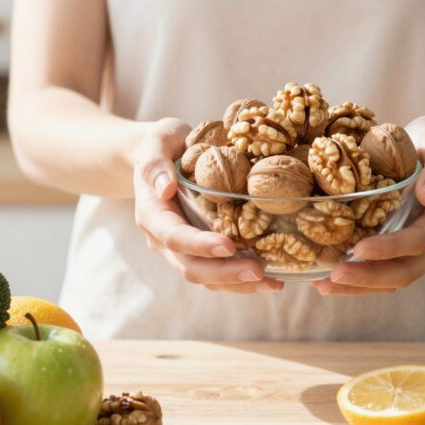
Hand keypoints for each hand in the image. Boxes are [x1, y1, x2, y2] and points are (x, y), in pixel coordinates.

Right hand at [133, 119, 283, 293]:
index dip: (200, 245)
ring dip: (238, 284)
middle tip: (259, 271)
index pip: (174, 237)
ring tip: (272, 283)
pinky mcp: (199, 251)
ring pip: (206, 278)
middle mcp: (163, 238)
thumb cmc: (163, 143)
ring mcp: (181, 249)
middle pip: (191, 266)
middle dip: (225, 273)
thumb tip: (165, 188)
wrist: (162, 155)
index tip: (229, 246)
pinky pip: (218, 273)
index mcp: (152, 214)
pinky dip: (242, 281)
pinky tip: (271, 279)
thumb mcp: (157, 141)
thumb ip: (155, 162)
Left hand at [312, 116, 424, 295]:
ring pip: (394, 279)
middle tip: (332, 275)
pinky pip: (385, 273)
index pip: (420, 240)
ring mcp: (423, 251)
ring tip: (323, 285)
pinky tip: (329, 279)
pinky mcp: (406, 252)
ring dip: (360, 286)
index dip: (390, 248)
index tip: (359, 249)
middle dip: (369, 277)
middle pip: (407, 271)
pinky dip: (359, 280)